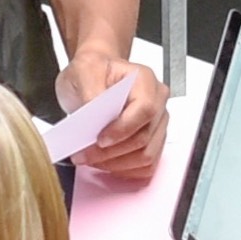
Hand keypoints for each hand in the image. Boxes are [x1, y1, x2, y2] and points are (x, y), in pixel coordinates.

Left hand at [60, 58, 161, 187]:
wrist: (94, 75)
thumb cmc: (93, 70)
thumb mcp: (84, 70)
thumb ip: (91, 92)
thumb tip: (95, 117)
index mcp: (145, 81)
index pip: (145, 110)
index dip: (123, 129)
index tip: (99, 139)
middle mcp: (157, 102)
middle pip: (143, 138)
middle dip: (110, 152)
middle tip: (83, 154)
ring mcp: (157, 124)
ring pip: (145, 156)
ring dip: (115, 164)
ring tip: (91, 159)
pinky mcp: (152, 141)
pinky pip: (145, 165)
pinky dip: (124, 169)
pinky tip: (105, 163)